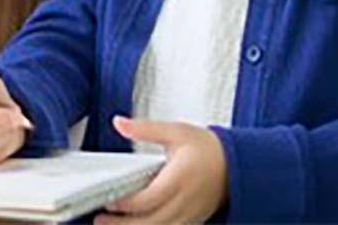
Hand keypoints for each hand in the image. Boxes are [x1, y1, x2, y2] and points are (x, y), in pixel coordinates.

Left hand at [95, 116, 227, 223]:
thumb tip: (120, 123)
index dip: (126, 204)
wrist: (236, 163)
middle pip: (151, 221)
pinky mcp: (193, 221)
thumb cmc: (208, 148)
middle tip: (101, 220)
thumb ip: (145, 129)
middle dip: (123, 224)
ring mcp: (190, 214)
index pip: (149, 198)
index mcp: (180, 177)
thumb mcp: (176, 131)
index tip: (109, 201)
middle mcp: (185, 200)